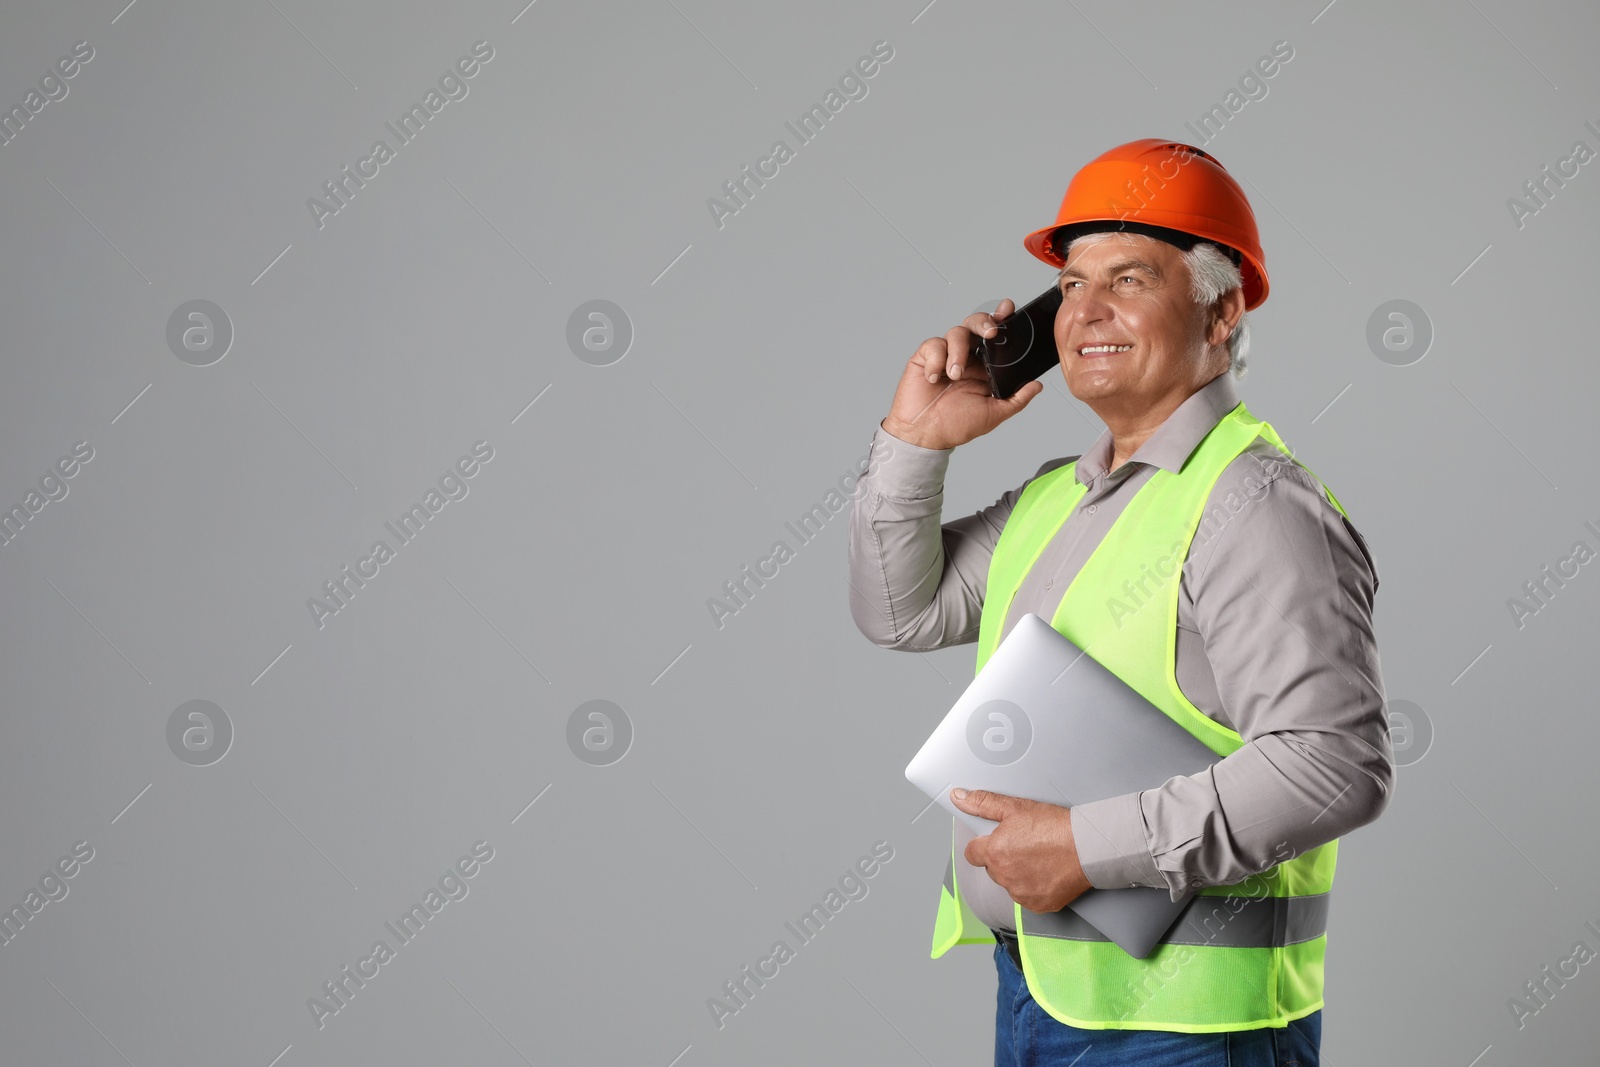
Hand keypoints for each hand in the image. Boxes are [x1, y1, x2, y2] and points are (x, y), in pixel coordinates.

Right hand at [881, 299, 1045, 450]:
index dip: (1001, 319)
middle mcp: (966, 357)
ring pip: (955, 332)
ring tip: (955, 375)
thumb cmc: (956, 425)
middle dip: (984, 322)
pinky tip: (935, 378)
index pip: (995, 336)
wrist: (925, 435)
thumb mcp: (993, 414)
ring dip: (958, 351)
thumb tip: (1037, 386)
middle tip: (990, 333)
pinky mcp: (925, 358)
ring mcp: (945, 356)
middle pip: (975, 324)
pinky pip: (932, 345)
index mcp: (983, 366)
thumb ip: (1016, 399)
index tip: (1009, 309)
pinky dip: (936, 360)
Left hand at [952, 787, 1091, 912]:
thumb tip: (959, 798)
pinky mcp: (1038, 905)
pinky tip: (1047, 872)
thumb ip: (983, 803)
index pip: (972, 854)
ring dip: (1018, 873)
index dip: (983, 845)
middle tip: (1026, 845)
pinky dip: (1034, 887)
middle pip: (992, 868)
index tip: (996, 840)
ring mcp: (1021, 893)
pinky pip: (1027, 897)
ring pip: (1010, 883)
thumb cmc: (1056, 826)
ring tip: (1040, 857)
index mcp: (994, 852)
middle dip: (1003, 858)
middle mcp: (1004, 877)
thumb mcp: (1016, 807)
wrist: (1089, 847)